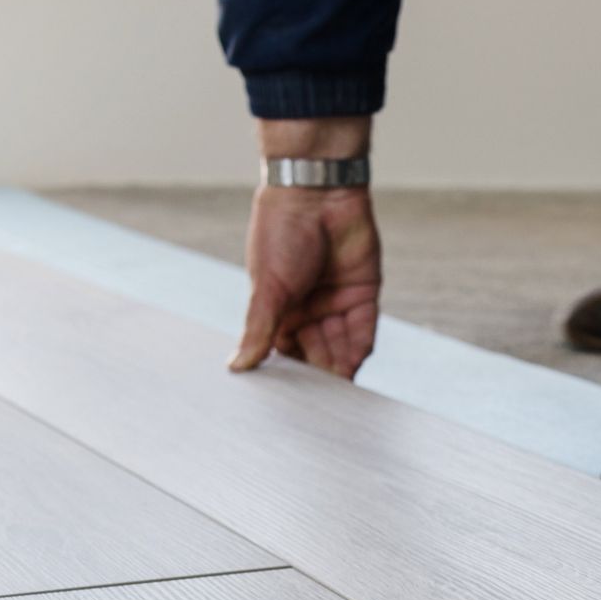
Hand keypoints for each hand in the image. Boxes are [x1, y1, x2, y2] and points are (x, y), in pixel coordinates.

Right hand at [230, 117, 380, 380]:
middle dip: (319, 378)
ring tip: (339, 396)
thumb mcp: (267, 288)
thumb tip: (237, 366)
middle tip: (320, 408)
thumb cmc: (280, 232)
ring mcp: (336, 303)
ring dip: (340, 370)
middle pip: (316, 355)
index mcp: (279, 311)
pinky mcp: (363, 294)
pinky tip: (354, 371)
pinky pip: (363, 332)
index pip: (285, 354)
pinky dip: (359, 352)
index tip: (290, 403)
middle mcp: (308, 310)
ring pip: (341, 349)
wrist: (316, 191)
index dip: (289, 377)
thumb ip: (258, 330)